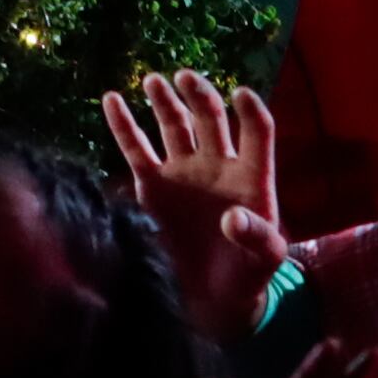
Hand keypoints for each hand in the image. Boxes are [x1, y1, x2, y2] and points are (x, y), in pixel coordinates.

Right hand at [106, 72, 292, 343]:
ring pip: (173, 125)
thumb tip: (233, 218)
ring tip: (154, 80)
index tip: (240, 94)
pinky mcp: (153, 188)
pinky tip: (112, 99)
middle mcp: (217, 166)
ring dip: (164, 100)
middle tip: (184, 77)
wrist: (213, 300)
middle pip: (209, 118)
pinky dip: (123, 125)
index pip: (256, 131)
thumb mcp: (265, 260)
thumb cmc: (247, 276)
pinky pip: (136, 150)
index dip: (250, 112)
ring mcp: (183, 173)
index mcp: (250, 177)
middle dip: (198, 95)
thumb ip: (257, 237)